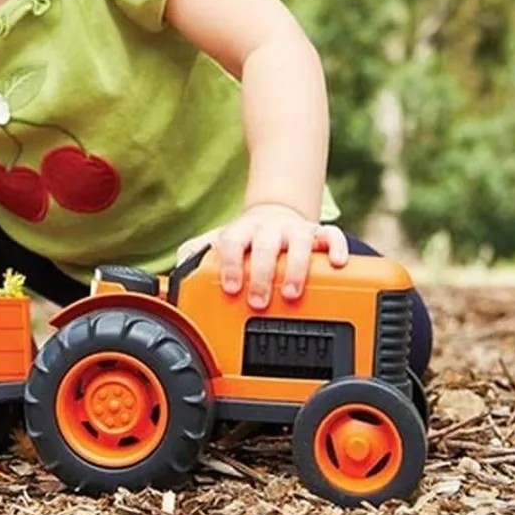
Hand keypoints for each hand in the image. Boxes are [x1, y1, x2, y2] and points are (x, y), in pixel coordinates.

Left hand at [177, 205, 348, 308]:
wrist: (275, 214)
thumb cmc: (247, 239)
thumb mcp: (220, 243)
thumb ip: (197, 255)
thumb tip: (176, 272)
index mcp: (242, 231)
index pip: (232, 241)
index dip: (231, 263)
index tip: (231, 287)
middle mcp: (268, 228)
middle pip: (265, 244)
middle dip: (261, 273)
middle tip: (258, 300)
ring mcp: (295, 230)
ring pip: (299, 241)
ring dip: (296, 267)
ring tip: (291, 292)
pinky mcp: (318, 232)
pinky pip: (331, 235)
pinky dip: (336, 248)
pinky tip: (338, 264)